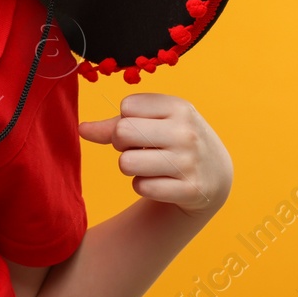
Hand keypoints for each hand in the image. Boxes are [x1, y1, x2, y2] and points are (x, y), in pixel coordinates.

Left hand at [78, 93, 231, 219]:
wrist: (216, 173)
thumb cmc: (175, 138)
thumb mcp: (156, 121)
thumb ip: (115, 123)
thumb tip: (81, 129)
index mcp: (179, 107)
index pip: (126, 106)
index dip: (125, 118)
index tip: (141, 127)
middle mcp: (186, 132)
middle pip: (123, 133)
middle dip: (121, 143)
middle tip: (138, 148)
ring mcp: (189, 162)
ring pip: (126, 163)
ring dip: (130, 167)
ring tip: (149, 164)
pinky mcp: (190, 190)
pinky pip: (141, 188)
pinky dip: (143, 186)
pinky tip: (160, 181)